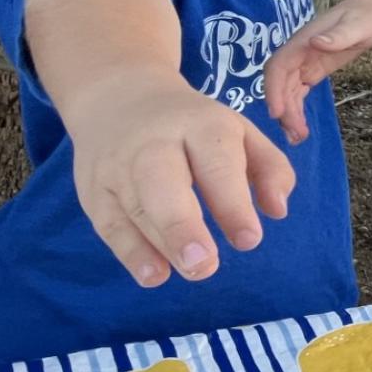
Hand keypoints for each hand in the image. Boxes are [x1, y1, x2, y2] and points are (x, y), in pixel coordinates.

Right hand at [69, 79, 294, 287]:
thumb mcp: (239, 132)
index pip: (216, 164)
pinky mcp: (93, 190)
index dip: (232, 203)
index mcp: (200, 124)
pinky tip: (154, 274)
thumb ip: (269, 168)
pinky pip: (109, 224)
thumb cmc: (195, 126)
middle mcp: (154, 142)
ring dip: (162, 244)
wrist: (120, 97)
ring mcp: (118, 165)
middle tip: (205, 263)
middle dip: (182, 225)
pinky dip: (130, 253)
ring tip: (193, 271)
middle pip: (162, 181)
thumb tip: (277, 210)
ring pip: (137, 207)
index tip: (249, 240)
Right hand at [264, 0, 371, 144]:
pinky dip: (296, 110)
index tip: (276, 112)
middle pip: (280, 84)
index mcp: (303, 41)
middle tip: (295, 134)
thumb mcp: (358, 26)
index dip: (274, 88)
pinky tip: (301, 128)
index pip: (278, 66)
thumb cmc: (367, 17)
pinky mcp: (311, 72)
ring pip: (287, 92)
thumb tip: (315, 42)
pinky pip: (297, 93)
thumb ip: (338, 35)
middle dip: (284, 109)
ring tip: (297, 138)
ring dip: (289, 115)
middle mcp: (298, 53)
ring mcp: (303, 63)